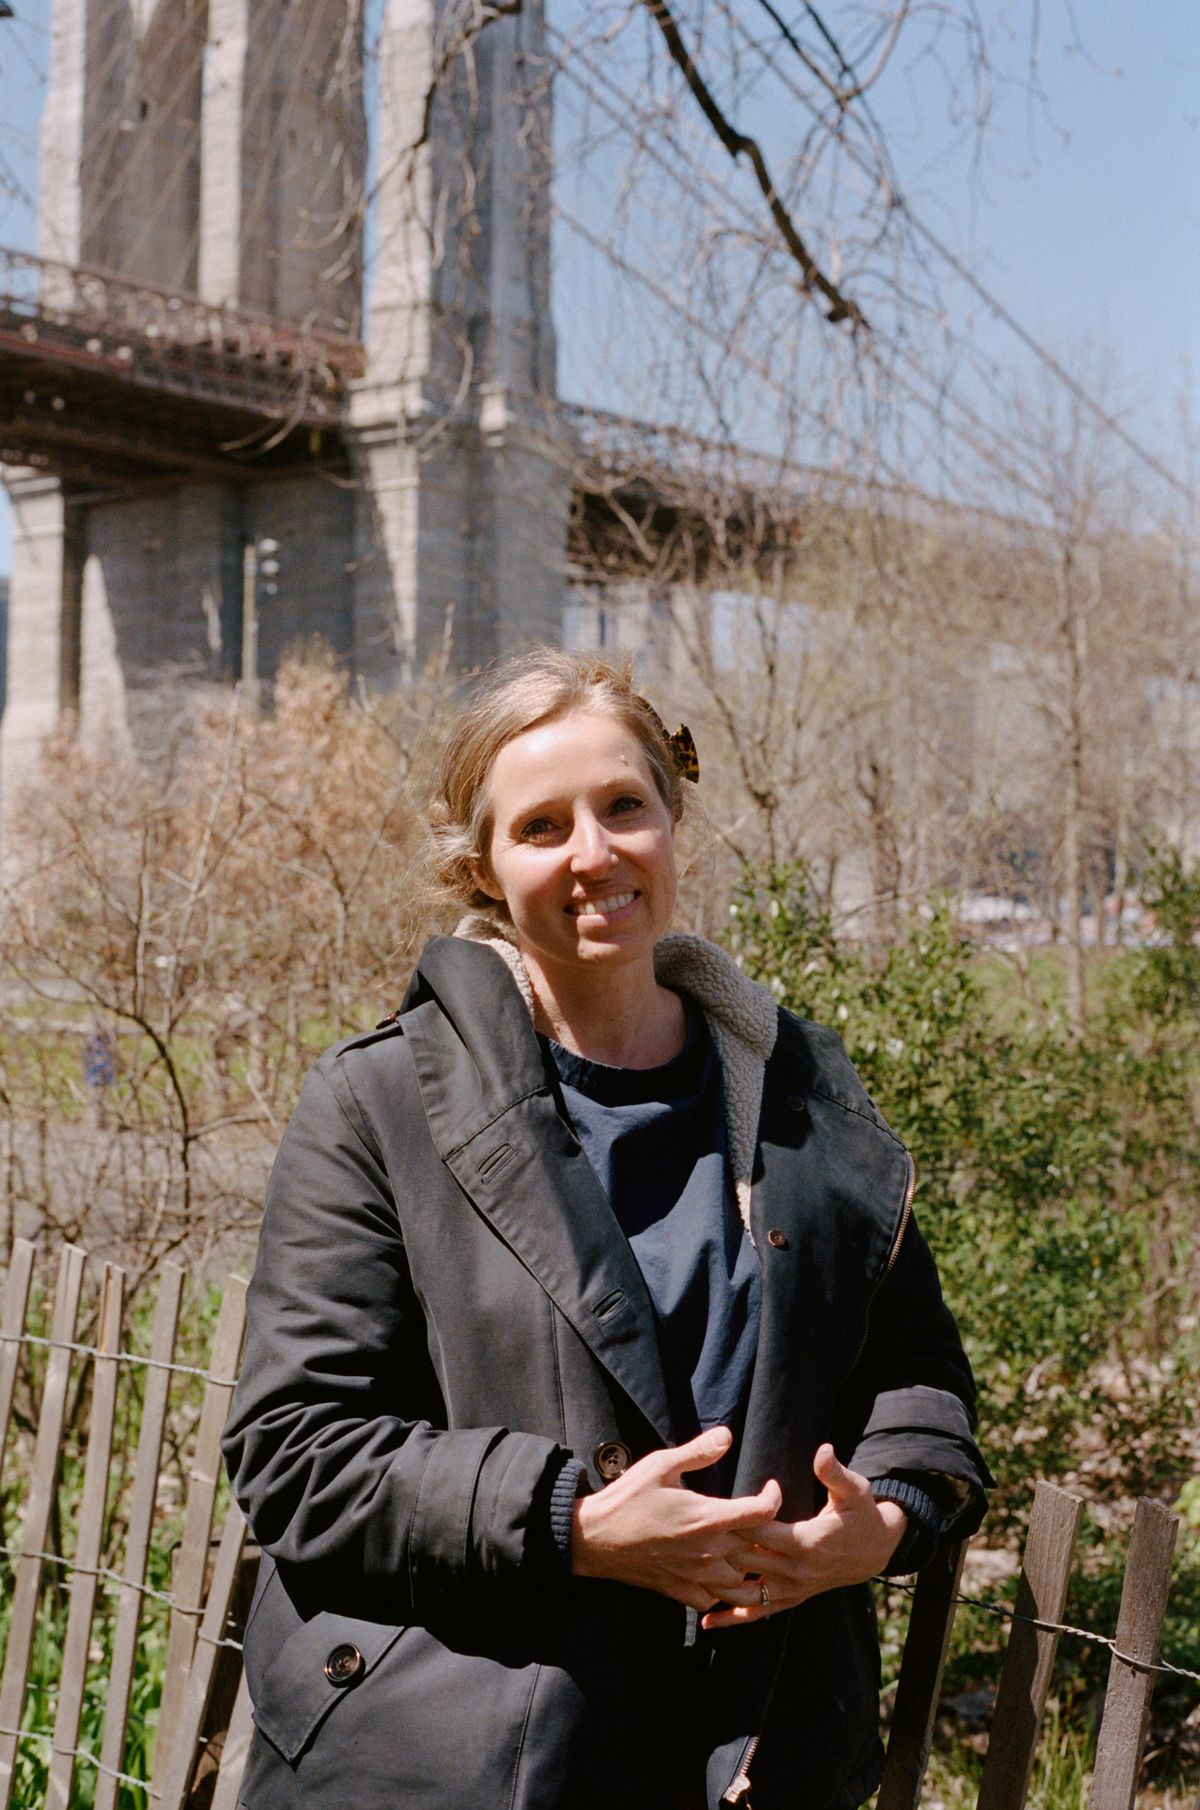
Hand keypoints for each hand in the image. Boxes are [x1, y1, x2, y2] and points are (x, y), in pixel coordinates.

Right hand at [571, 1426, 782, 1611]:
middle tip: (764, 1521)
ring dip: (750, 1568)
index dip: (773, 1498)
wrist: (594, 1538)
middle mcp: (708, 1552)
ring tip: (749, 1552)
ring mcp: (696, 1577)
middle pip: (758, 1550)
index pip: (761, 1513)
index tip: (769, 1488)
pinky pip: (714, 1600)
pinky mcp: (681, 1592)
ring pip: (742, 1584)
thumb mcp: (661, 1464)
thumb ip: (698, 1451)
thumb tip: (727, 1435)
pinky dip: (722, 1592)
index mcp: (707, 1518)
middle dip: (767, 1535)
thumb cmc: (628, 1498)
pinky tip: (719, 1576)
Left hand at [701, 1443, 906, 1630]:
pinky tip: (706, 1621)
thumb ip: (834, 1473)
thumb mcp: (855, 1489)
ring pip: (746, 1595)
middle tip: (686, 1539)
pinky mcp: (791, 1600)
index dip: (736, 1519)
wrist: (876, 1551)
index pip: (759, 1532)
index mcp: (804, 1542)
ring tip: (685, 1577)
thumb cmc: (862, 1514)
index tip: (712, 1508)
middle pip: (745, 1562)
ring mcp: (792, 1589)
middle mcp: (794, 1571)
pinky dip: (732, 1619)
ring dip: (717, 1587)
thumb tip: (822, 1450)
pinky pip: (759, 1614)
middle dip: (717, 1550)